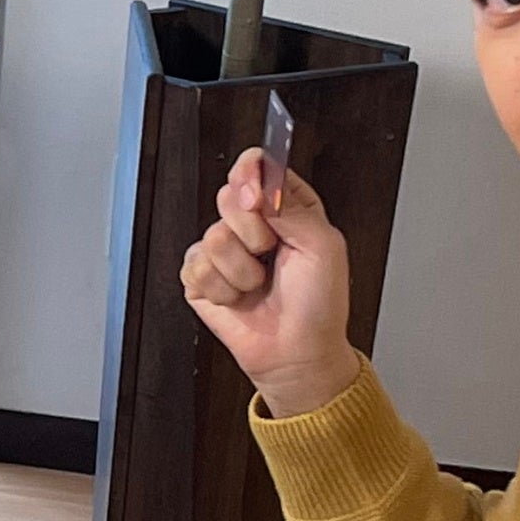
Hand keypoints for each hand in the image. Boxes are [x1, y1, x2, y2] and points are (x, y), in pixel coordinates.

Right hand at [180, 148, 363, 418]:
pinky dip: (222, 288)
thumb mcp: (323, 246)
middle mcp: (252, 224)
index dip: (251, 175)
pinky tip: (239, 299)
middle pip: (228, 196)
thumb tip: (258, 184)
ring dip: (241, 270)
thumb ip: (291, 207)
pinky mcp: (201, 277)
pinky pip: (196, 266)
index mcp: (285, 208)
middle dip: (250, 231)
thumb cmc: (318, 304)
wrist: (297, 353)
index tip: (259, 199)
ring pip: (212, 236)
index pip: (257, 167)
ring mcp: (225, 250)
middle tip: (270, 253)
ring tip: (259, 286)